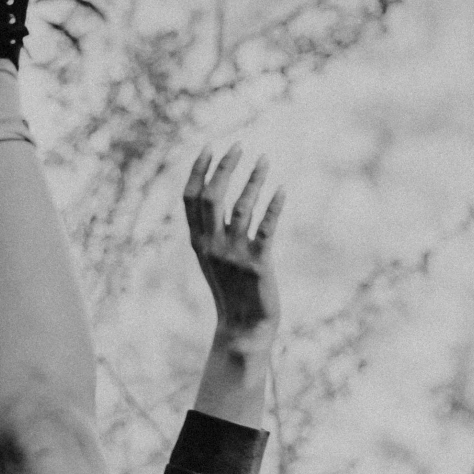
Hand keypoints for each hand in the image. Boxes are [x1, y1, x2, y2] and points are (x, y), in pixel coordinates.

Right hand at [183, 146, 283, 336]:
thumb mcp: (212, 257)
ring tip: (264, 160)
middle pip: (212, 197)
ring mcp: (234, 255)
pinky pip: (266, 229)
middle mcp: (212, 245)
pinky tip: (282, 189)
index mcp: (198, 242)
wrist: (243, 327)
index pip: (191, 198)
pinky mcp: (258, 264)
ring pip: (241, 208)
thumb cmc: (230, 289)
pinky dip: (274, 207)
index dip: (199, 170)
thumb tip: (215, 193)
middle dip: (225, 167)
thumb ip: (211, 228)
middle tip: (239, 145)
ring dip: (253, 180)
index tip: (211, 146)